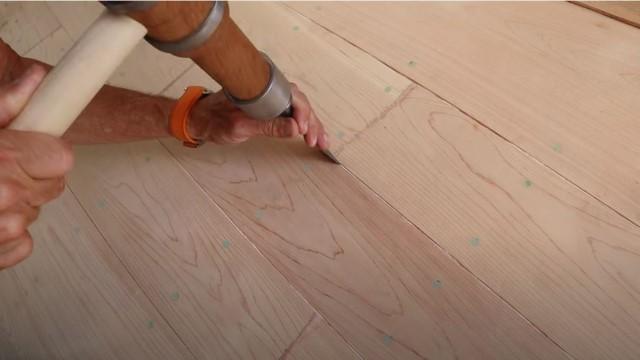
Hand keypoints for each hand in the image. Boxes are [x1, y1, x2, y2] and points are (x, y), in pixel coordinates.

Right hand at [0, 64, 73, 268]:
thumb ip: (5, 106)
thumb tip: (36, 79)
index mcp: (3, 157)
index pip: (63, 157)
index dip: (46, 151)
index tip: (31, 150)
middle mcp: (6, 194)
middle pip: (54, 185)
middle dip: (31, 177)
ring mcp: (2, 228)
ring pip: (36, 212)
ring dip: (16, 206)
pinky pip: (24, 242)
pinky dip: (7, 236)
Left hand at [190, 83, 328, 149]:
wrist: (201, 119)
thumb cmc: (216, 120)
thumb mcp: (242, 126)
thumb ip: (269, 127)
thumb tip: (296, 127)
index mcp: (264, 89)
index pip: (293, 98)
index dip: (303, 114)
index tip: (304, 131)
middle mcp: (270, 91)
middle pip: (301, 104)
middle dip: (313, 123)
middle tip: (319, 142)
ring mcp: (272, 99)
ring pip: (299, 110)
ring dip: (313, 125)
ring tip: (323, 142)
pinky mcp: (271, 108)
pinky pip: (292, 114)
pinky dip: (303, 125)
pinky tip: (312, 135)